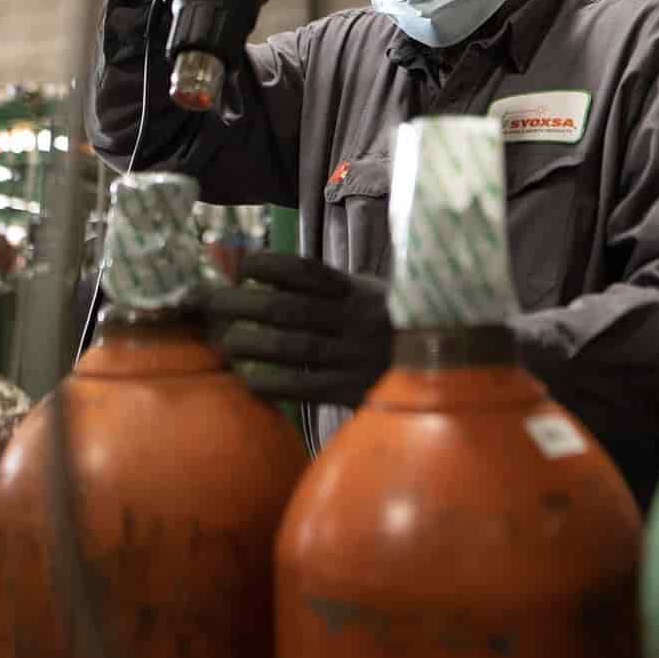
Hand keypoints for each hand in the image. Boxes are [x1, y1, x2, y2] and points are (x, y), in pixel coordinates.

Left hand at [204, 253, 391, 405]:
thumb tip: (263, 271)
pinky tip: (248, 380)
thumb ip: (332, 289)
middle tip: (209, 303)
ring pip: (295, 346)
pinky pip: (307, 387)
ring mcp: (358, 357)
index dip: (271, 265)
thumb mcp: (375, 298)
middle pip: (290, 308)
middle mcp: (358, 319)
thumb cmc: (393, 330)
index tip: (240, 265)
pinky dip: (273, 383)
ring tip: (222, 341)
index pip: (308, 272)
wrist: (449, 369)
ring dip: (252, 342)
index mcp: (360, 291)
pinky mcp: (357, 392)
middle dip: (244, 303)